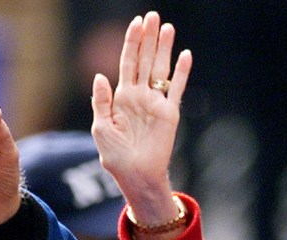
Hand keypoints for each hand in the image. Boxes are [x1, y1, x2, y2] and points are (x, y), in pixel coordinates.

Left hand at [92, 12, 191, 228]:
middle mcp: (140, 96)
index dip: (132, 43)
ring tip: (168, 27)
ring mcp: (156, 103)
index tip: (136, 23)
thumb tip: (100, 76)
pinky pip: (176, 89)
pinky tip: (185, 55)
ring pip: (161, 69)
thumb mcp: (101, 128)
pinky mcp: (169, 114)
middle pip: (146, 60)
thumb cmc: (115, 156)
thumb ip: (101, 102)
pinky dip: (181, 73)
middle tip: (153, 16)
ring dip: (164, 49)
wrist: (136, 176)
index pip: (128, 63)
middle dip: (149, 38)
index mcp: (122, 97)